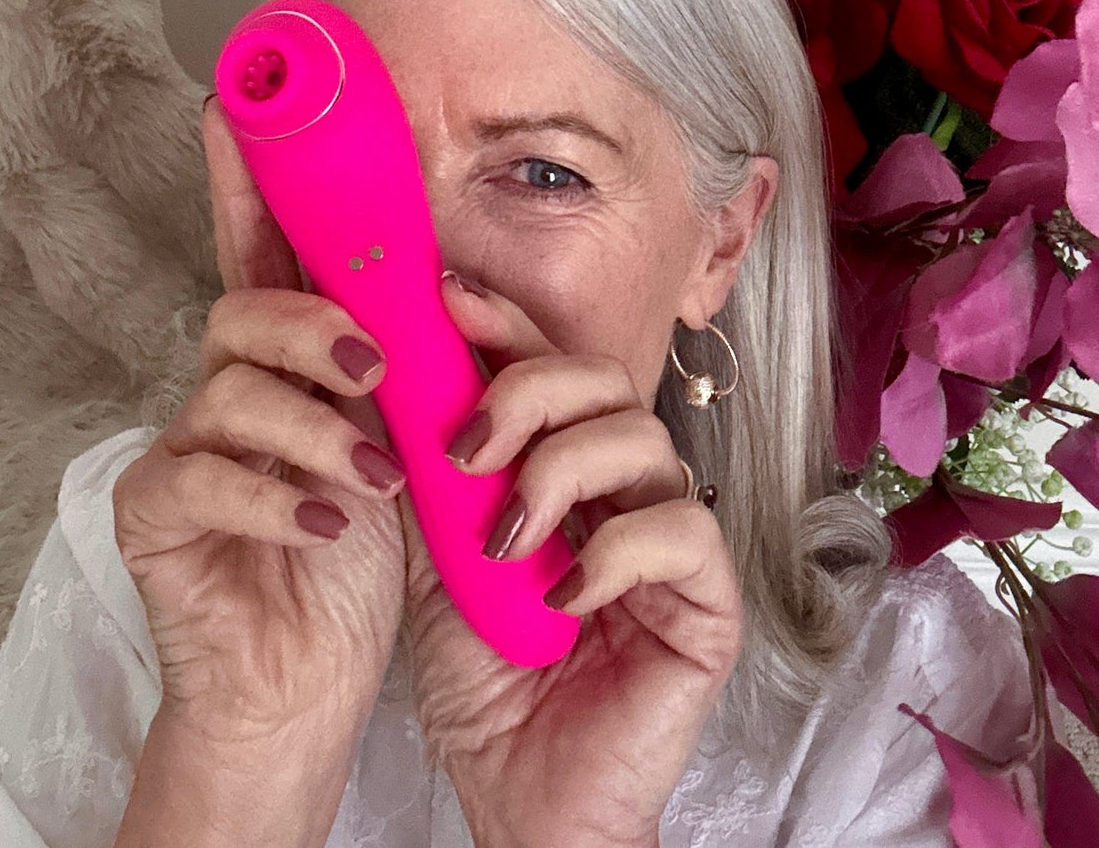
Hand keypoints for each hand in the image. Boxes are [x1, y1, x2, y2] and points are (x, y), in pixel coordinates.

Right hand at [110, 100, 409, 750]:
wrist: (308, 686)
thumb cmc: (364, 559)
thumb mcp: (403, 447)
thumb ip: (403, 369)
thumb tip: (438, 288)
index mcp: (288, 362)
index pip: (263, 254)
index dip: (245, 181)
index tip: (232, 107)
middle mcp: (225, 387)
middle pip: (244, 308)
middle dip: (313, 325)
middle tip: (377, 370)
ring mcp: (181, 448)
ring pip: (232, 388)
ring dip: (316, 428)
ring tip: (376, 479)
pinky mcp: (153, 513)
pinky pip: (205, 475)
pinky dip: (281, 496)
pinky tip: (332, 525)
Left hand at [395, 273, 744, 847]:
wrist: (519, 797)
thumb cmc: (487, 680)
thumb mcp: (437, 556)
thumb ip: (432, 470)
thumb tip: (389, 368)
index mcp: (565, 465)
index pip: (550, 364)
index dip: (506, 324)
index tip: (445, 300)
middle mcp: (625, 487)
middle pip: (604, 380)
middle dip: (530, 392)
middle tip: (467, 449)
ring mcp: (673, 539)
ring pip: (643, 440)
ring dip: (561, 470)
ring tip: (506, 538)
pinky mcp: (709, 601)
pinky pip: (679, 531)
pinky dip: (610, 553)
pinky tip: (560, 598)